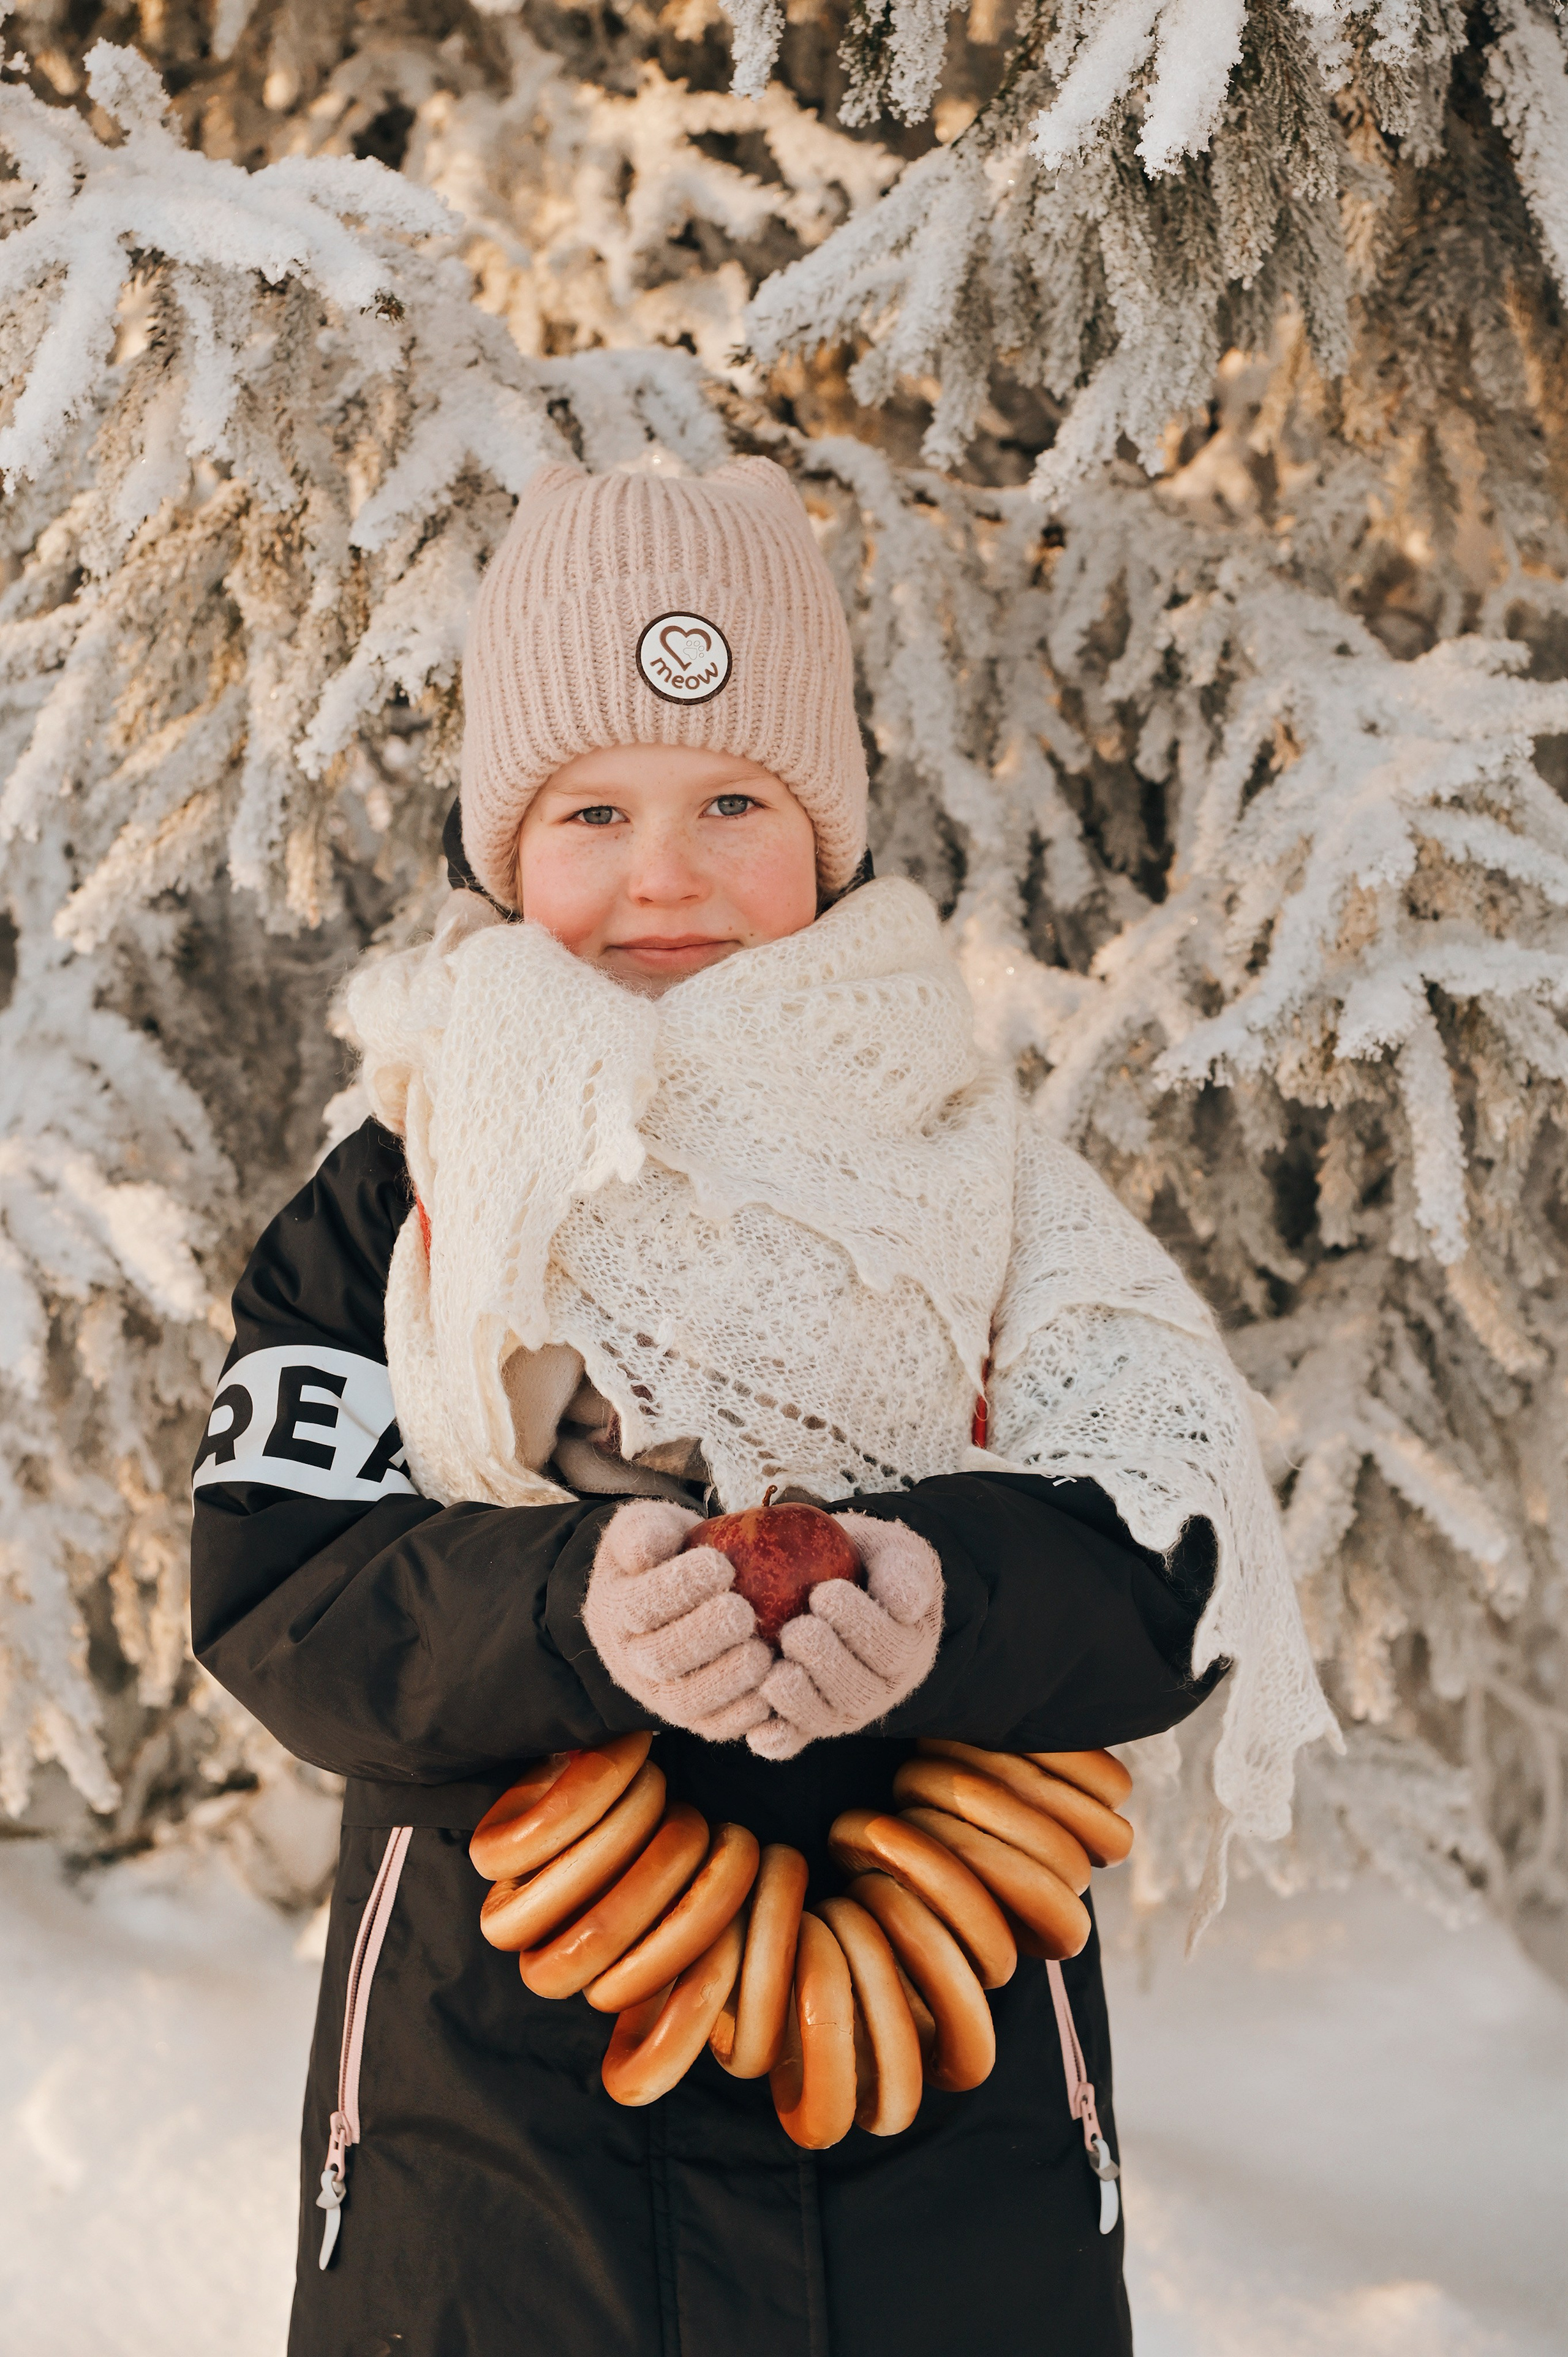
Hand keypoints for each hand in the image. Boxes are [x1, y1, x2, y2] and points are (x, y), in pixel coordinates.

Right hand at [581, 1499, 773, 1740]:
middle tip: (744, 1612)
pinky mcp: (693, 1717)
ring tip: (761, 1651)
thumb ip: (645, 1529)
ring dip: (727, 1679)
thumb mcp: (648, 1527)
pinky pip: (715, 1726)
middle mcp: (629, 1658)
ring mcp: (659, 1693)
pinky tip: (773, 1685)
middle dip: (705, 1636)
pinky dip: (745, 1713)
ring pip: (686, 1701)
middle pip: (660, 1659)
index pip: (638, 1605)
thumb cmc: (666, 1553)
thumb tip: (652, 1545)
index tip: (721, 1565)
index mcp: (614, 1609)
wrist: (671, 1597)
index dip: (678, 1588)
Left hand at [746, 1513, 943, 1759]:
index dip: (859, 1626)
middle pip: (859, 1692)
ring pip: (828, 1719)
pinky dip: (779, 1739)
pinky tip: (758, 1730)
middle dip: (826, 1663)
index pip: (891, 1648)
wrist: (832, 1577)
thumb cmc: (864, 1562)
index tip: (825, 1594)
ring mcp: (844, 1709)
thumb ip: (904, 1572)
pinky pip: (796, 1740)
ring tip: (776, 1669)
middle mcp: (880, 1687)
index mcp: (907, 1648)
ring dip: (800, 1699)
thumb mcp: (892, 1552)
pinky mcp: (808, 1723)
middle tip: (795, 1631)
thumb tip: (905, 1606)